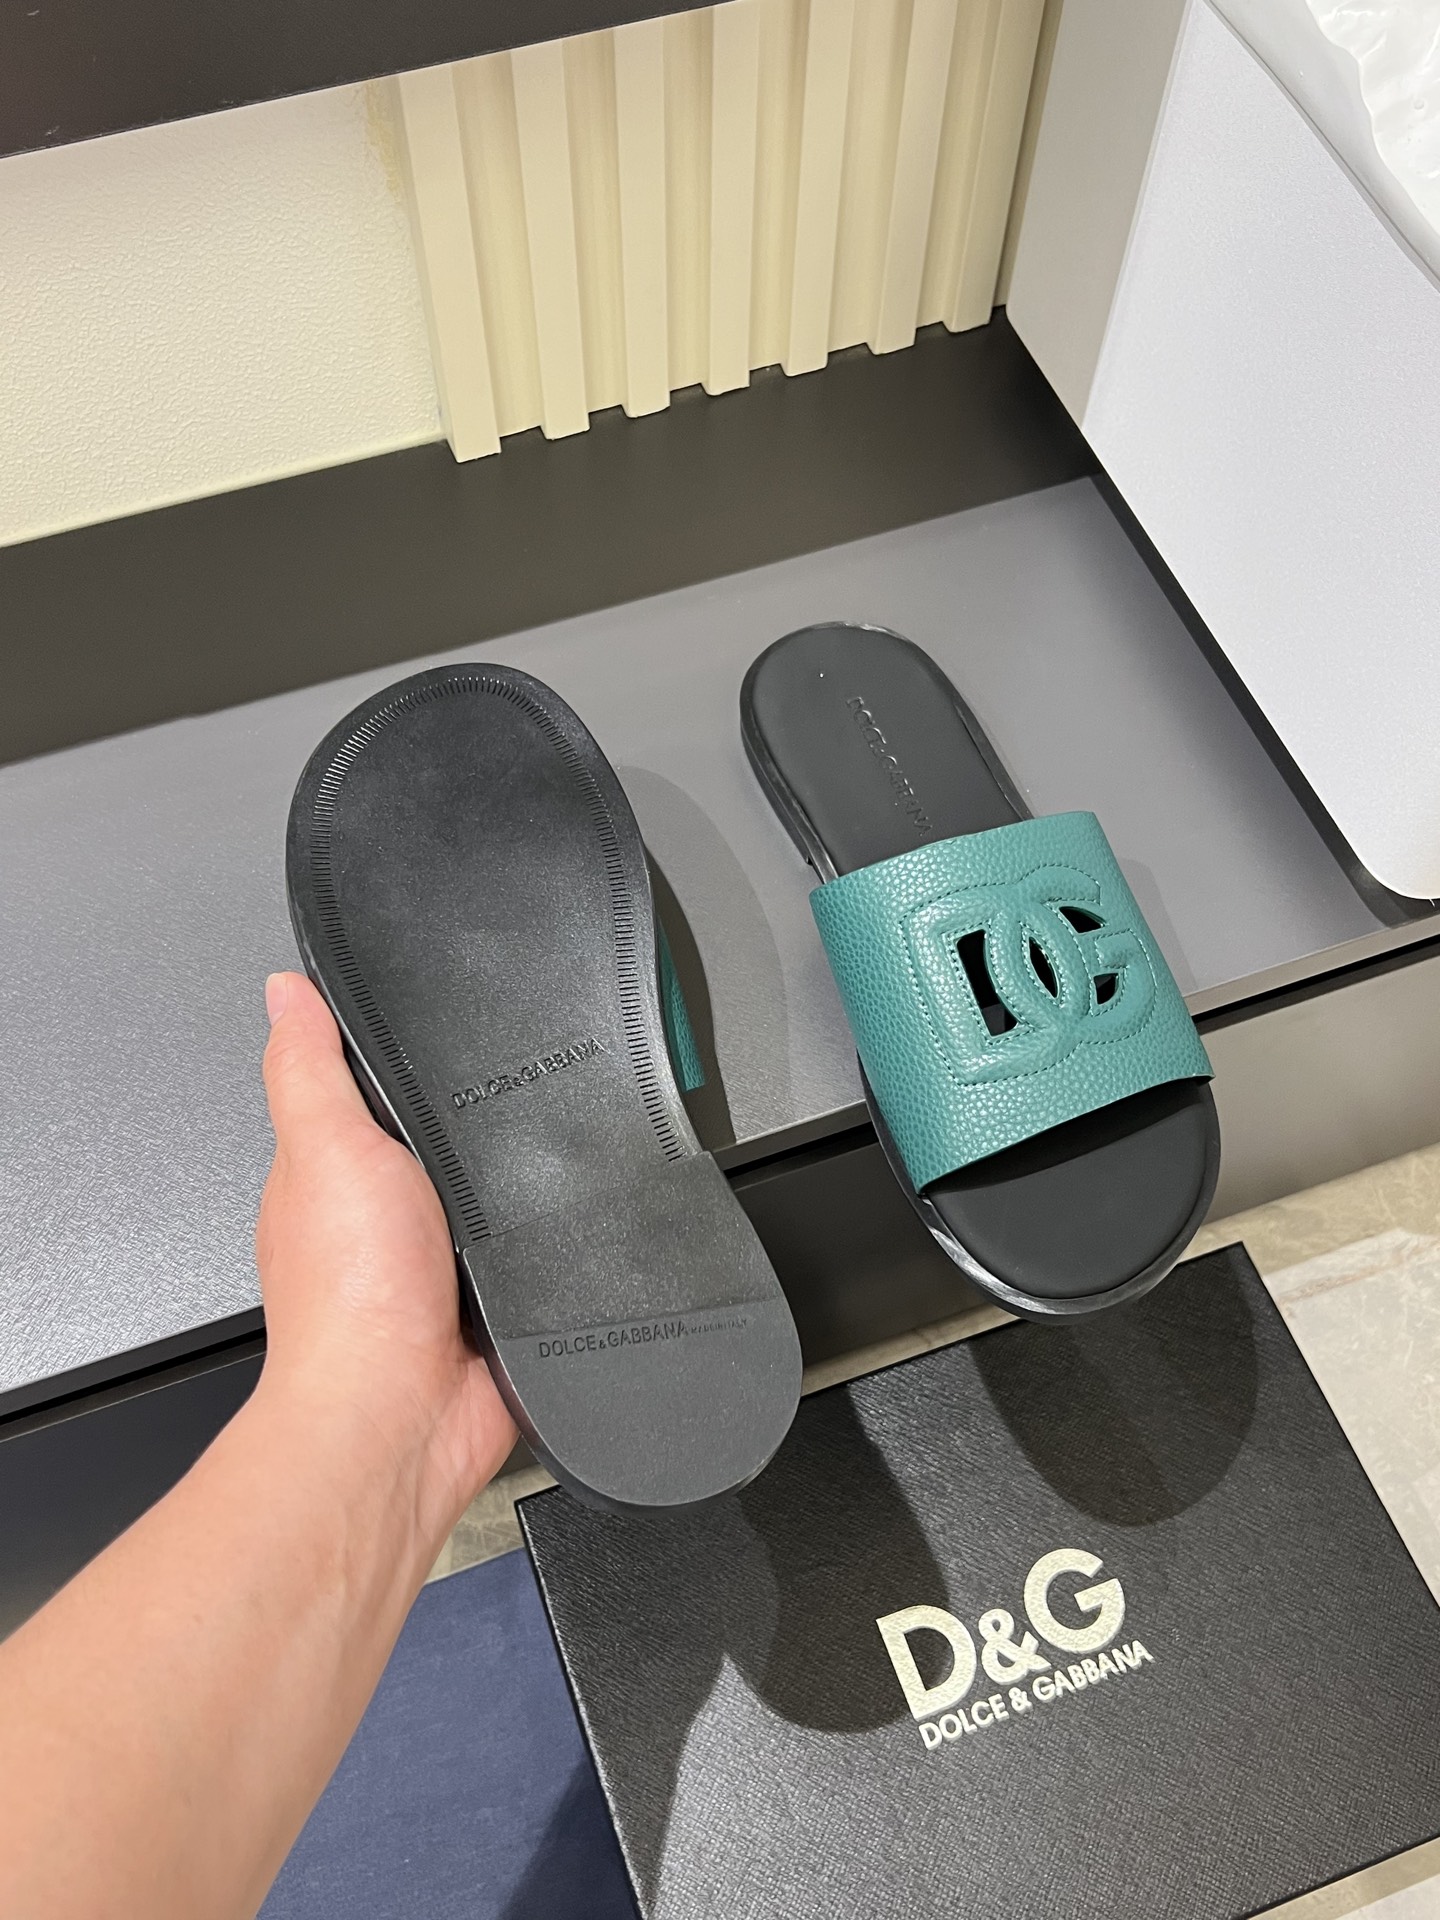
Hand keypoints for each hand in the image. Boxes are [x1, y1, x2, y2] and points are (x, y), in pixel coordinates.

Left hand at [256, 973, 515, 1547]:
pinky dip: (553, 1238)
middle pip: (447, 1134)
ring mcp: (444, 1262)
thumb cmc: (349, 1297)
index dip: (405, 1051)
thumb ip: (309, 1068)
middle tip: (516, 1087)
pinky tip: (561, 1222)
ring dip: (524, 1180)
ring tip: (546, 1154)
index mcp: (336, 1173)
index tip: (448, 1011)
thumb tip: (285, 990)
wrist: (402, 1416)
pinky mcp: (498, 1300)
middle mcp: (387, 1217)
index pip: (372, 1087)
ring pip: (500, 1189)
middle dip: (482, 1115)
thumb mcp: (324, 1147)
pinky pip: (539, 1249)